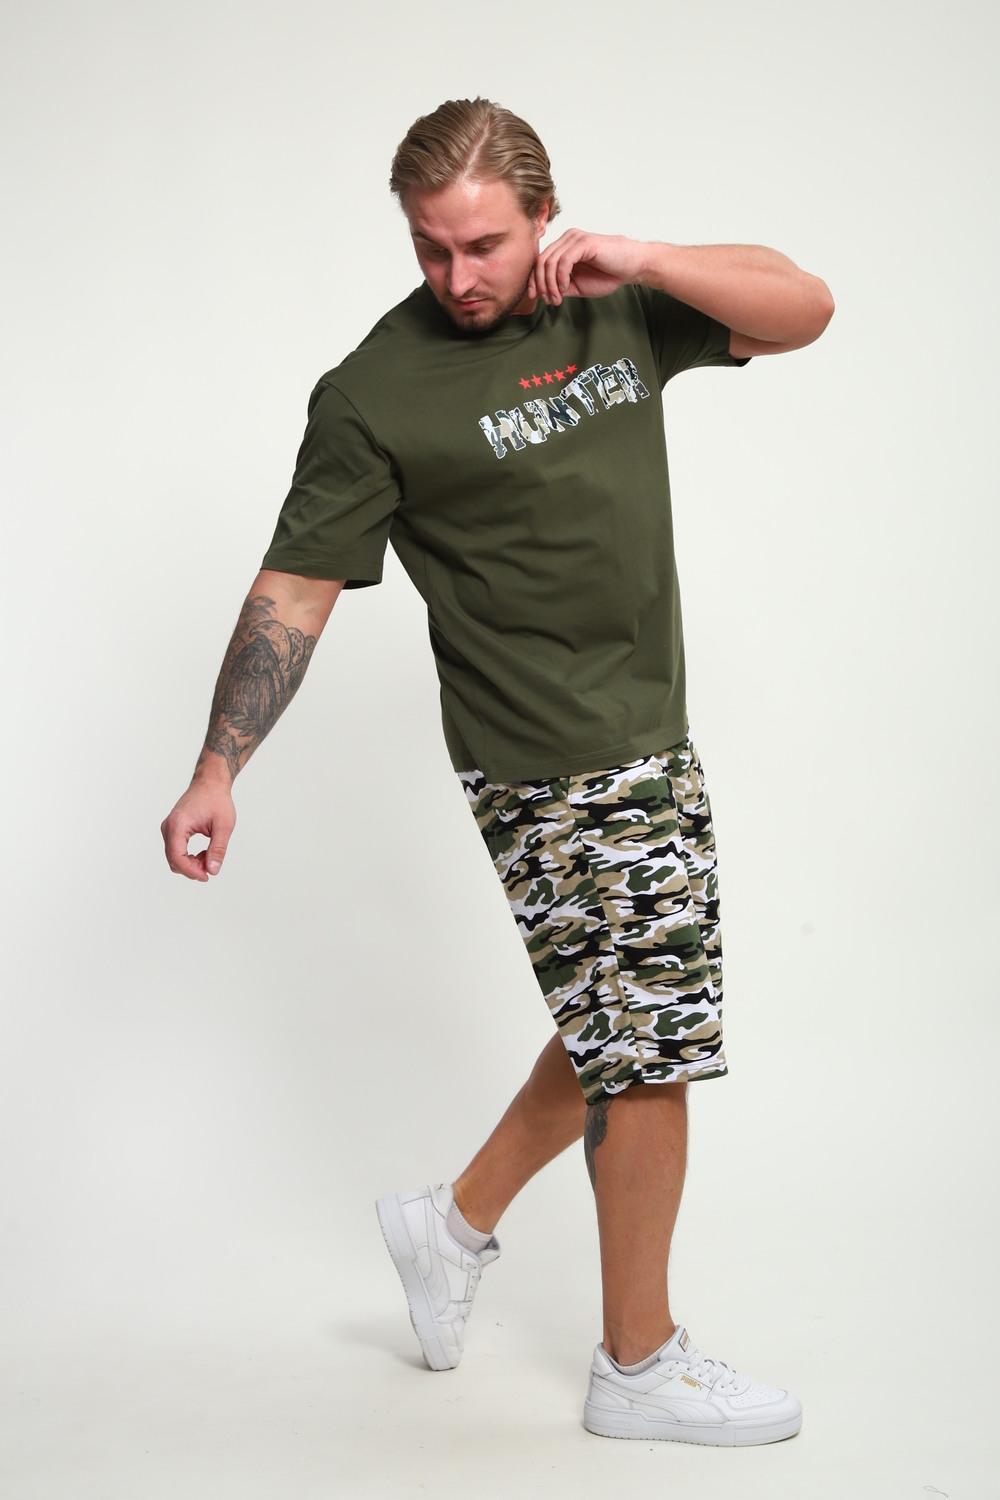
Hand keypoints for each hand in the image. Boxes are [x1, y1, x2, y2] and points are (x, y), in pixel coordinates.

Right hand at [161, 778, 235, 881]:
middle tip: (211, 865)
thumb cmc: (217, 800)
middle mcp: (168, 827)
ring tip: (209, 856)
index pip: (177, 857)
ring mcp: (168, 828)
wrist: (210, 782)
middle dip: (192, 868)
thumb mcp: (223, 826)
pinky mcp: (172, 830)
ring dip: (191, 863)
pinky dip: (188, 857)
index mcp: (178, 825)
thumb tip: (212, 871)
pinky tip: (204, 852)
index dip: (191, 871)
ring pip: (174, 857)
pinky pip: (176, 850)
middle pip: (173, 860)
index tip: (207, 876)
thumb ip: (218, 849)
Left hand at [528, 230, 648, 304]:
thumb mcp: (578, 285)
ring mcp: (575, 239)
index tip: (535, 298)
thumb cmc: (609, 274)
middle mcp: (567, 239)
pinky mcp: (583, 243)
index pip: (540, 261)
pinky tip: (564, 288)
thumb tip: (542, 294)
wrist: (633, 267)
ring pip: (550, 261)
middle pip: (541, 261)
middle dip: (540, 284)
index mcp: (564, 247)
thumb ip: (560, 286)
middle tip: (549, 300)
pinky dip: (560, 278)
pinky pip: (563, 261)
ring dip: (550, 284)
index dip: (534, 280)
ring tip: (557, 298)